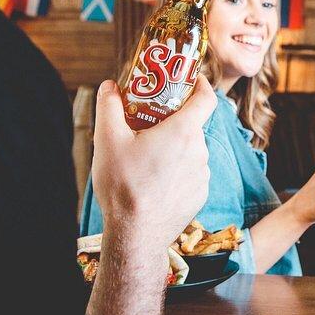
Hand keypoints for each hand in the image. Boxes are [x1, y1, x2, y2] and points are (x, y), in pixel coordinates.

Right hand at [91, 78, 214, 249]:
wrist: (136, 235)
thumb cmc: (123, 186)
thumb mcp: (108, 141)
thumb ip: (109, 107)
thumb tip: (109, 86)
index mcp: (183, 131)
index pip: (206, 98)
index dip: (201, 85)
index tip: (192, 79)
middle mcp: (200, 150)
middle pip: (192, 125)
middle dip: (173, 121)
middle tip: (150, 124)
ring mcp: (203, 174)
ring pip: (191, 150)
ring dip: (174, 148)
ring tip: (146, 158)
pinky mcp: (200, 194)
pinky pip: (191, 173)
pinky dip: (177, 171)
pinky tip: (154, 181)